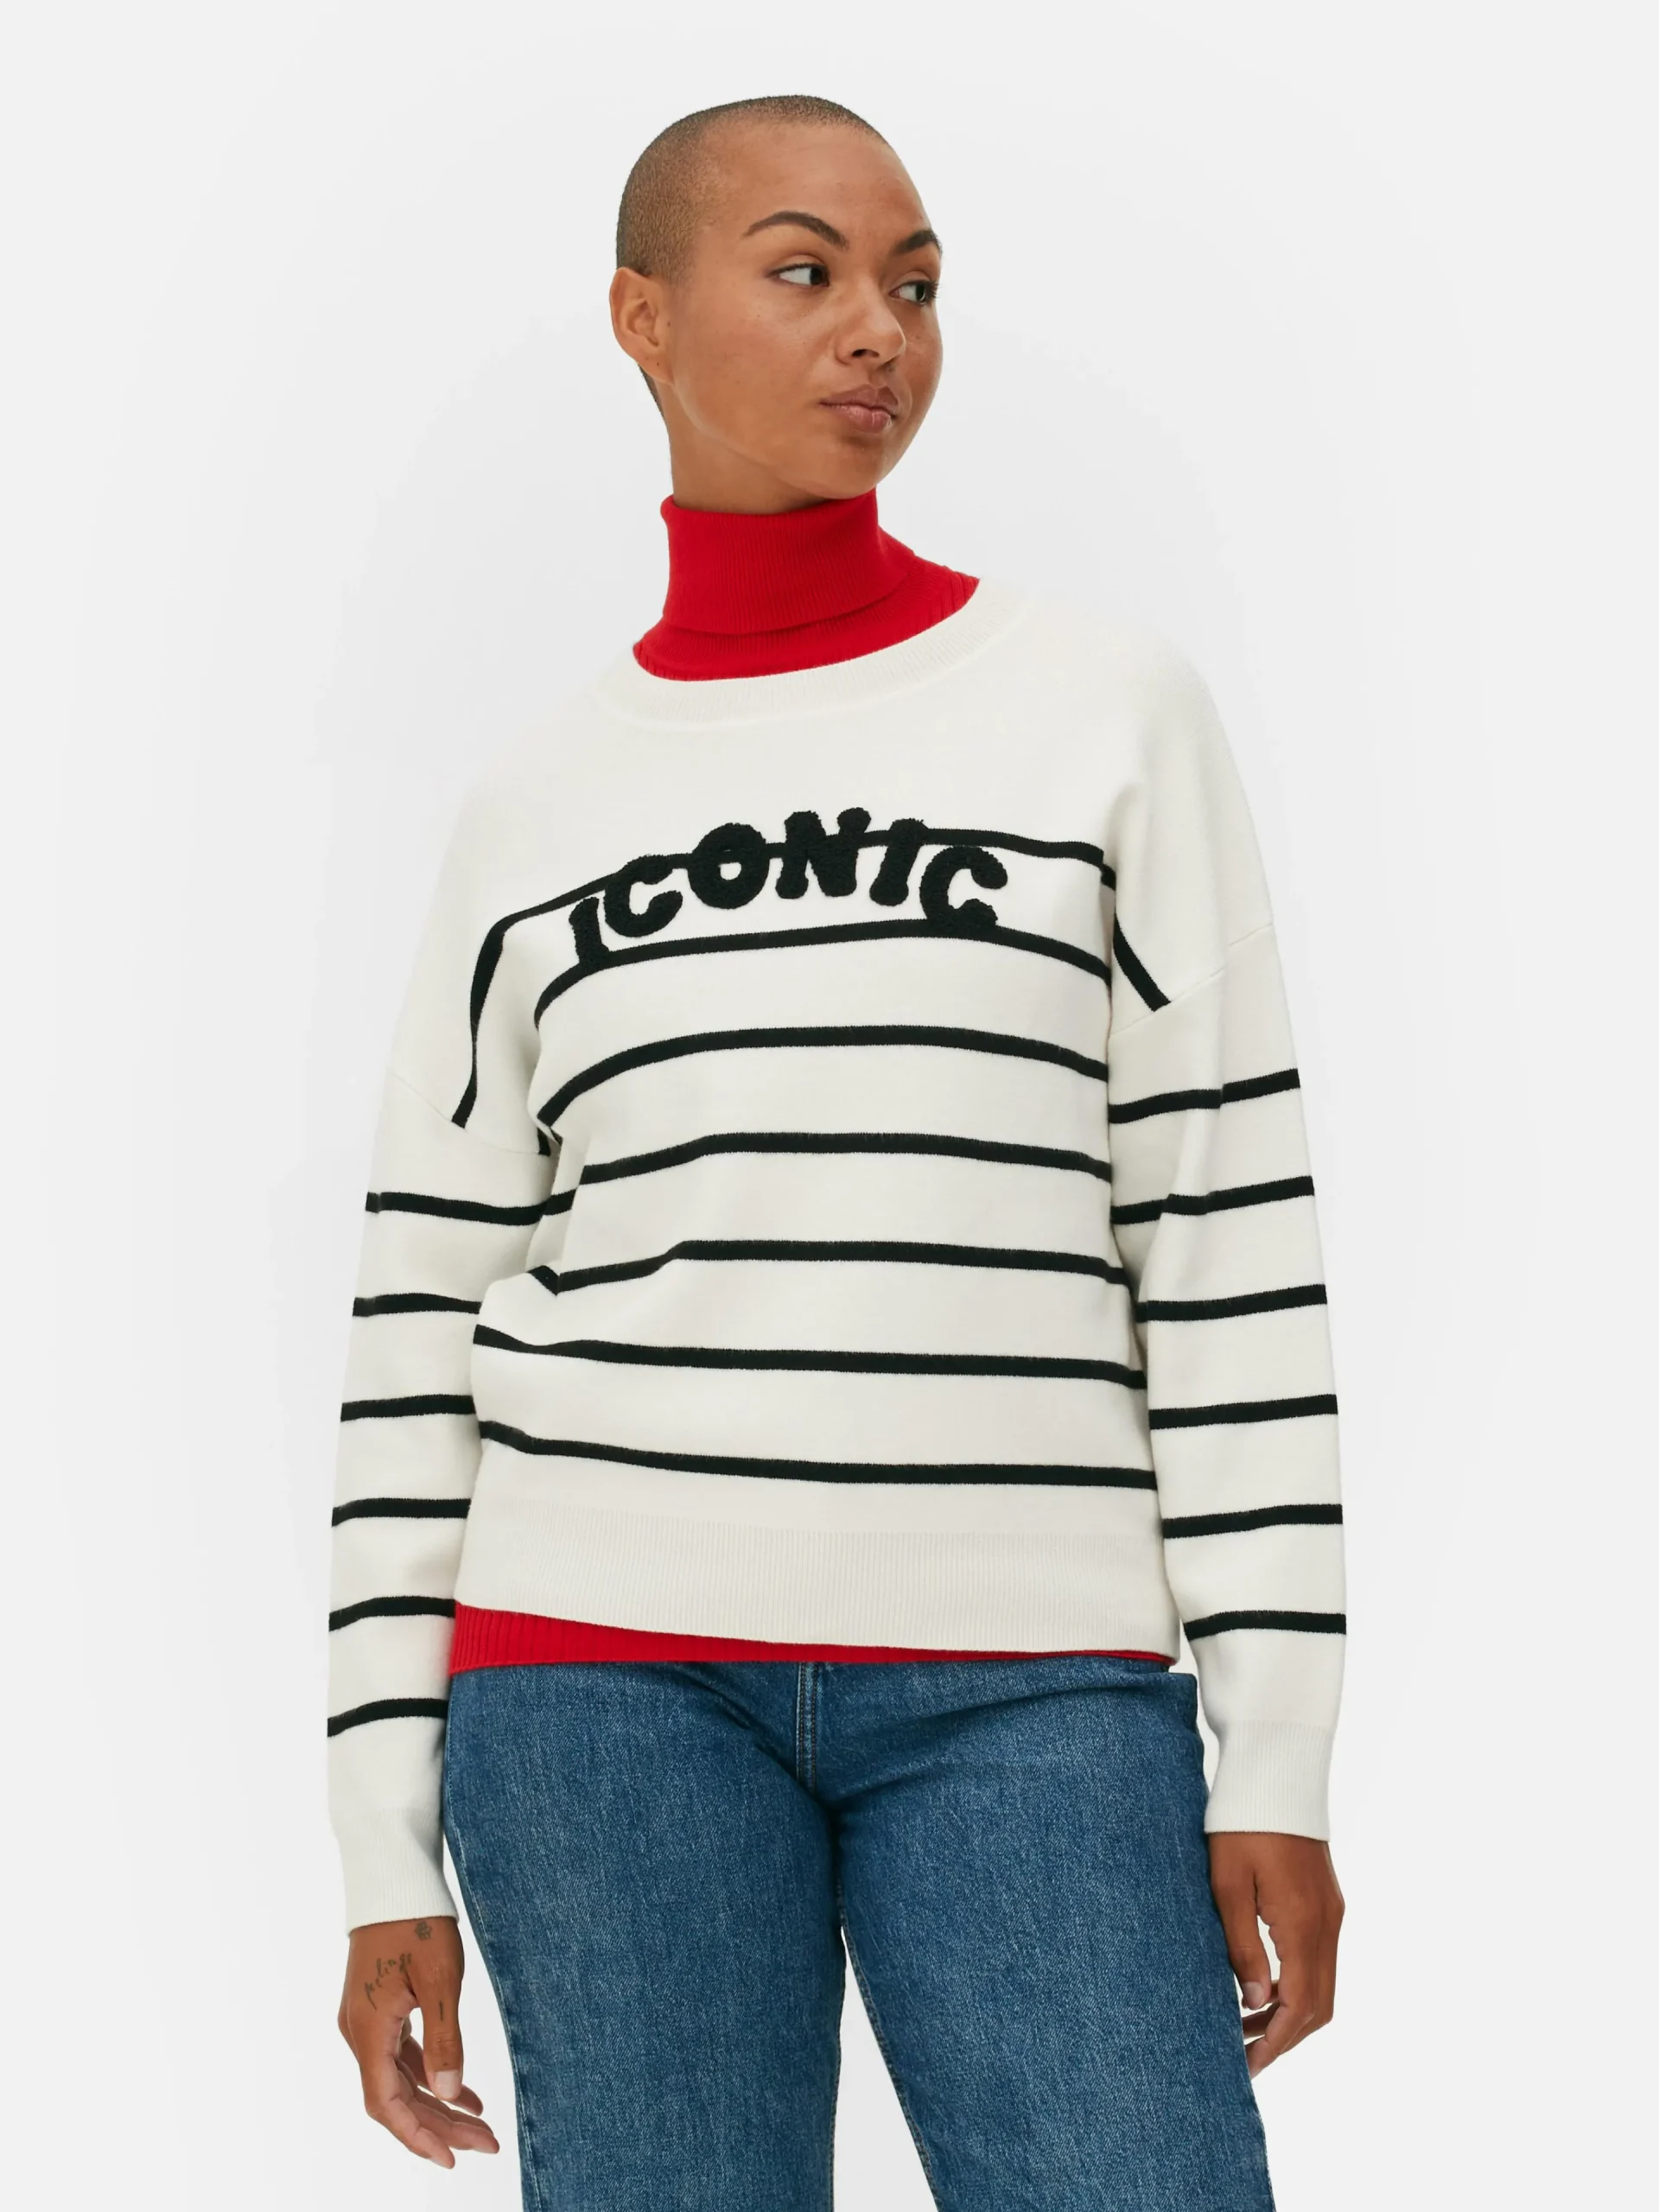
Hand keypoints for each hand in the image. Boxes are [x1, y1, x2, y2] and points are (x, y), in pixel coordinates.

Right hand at [337, 1914, 500, 2165]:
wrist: (392, 1874)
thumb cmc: (417, 1920)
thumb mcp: (439, 1979)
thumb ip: (444, 2040)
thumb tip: (448, 2095)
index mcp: (368, 2030)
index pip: (388, 2104)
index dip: (419, 2137)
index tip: (454, 2159)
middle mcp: (358, 2031)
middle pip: (396, 2097)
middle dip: (439, 2125)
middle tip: (485, 2143)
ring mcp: (365, 2019)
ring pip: (399, 2078)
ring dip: (436, 2102)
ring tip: (480, 2123)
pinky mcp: (377, 2007)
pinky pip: (401, 2055)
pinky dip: (430, 2074)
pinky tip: (462, 2088)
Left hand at [1207, 1833, 1343, 2077]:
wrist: (1274, 1773)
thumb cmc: (1240, 1824)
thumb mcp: (1227, 1886)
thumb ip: (1243, 1947)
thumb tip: (1257, 2003)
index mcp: (1303, 1924)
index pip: (1300, 2005)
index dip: (1276, 2041)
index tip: (1249, 2064)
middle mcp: (1327, 1923)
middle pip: (1318, 2004)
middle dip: (1285, 2036)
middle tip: (1246, 2055)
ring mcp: (1331, 1912)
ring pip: (1322, 1984)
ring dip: (1291, 2012)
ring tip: (1247, 2027)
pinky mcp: (1326, 1901)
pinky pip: (1319, 1958)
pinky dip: (1297, 1984)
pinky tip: (1263, 1986)